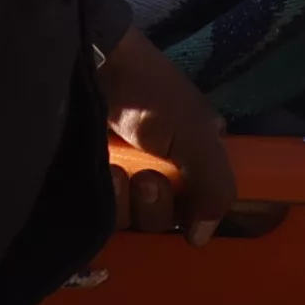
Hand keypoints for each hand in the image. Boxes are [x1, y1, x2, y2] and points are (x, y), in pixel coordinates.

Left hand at [96, 26, 255, 236]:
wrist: (90, 67)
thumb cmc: (150, 94)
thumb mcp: (196, 133)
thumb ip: (215, 185)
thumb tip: (200, 237)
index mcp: (192, 156)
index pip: (200, 203)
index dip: (195, 211)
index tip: (188, 208)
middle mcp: (159, 170)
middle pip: (165, 219)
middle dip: (157, 204)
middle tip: (145, 178)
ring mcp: (122, 179)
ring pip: (132, 220)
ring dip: (127, 201)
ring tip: (115, 172)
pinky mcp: (90, 184)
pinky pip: (103, 215)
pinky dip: (106, 198)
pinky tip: (102, 171)